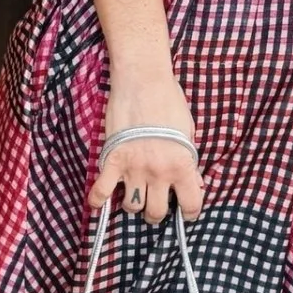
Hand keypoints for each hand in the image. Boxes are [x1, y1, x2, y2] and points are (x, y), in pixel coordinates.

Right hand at [90, 72, 204, 222]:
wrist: (143, 80)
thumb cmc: (169, 101)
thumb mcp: (188, 133)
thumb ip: (189, 162)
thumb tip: (194, 183)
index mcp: (182, 165)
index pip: (191, 204)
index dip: (190, 212)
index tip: (186, 211)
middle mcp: (159, 172)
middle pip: (156, 212)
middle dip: (156, 212)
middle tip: (155, 201)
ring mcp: (134, 167)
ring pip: (132, 206)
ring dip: (133, 202)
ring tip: (133, 192)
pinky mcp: (112, 158)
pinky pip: (101, 191)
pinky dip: (97, 200)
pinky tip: (99, 201)